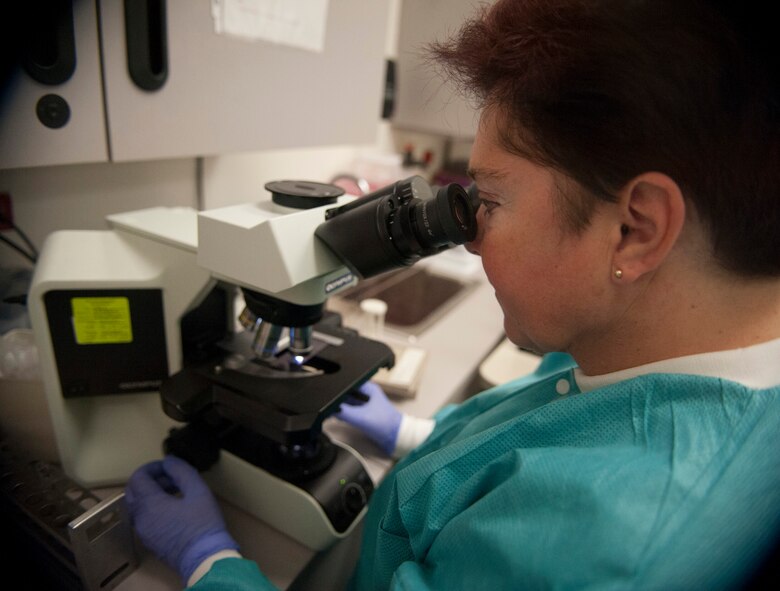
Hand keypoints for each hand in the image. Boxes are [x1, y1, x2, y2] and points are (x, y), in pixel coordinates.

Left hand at [124, 455, 238, 582]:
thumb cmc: (203, 524)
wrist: (204, 558)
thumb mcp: (198, 491)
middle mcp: (140, 517)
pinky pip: (144, 518)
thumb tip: (169, 461)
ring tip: (175, 492)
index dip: (152, 467)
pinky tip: (173, 509)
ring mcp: (143, 531)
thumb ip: (182, 471)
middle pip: (134, 491)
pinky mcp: (150, 541)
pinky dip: (153, 508)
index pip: (138, 478)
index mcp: (149, 504)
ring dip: (152, 494)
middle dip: (151, 480)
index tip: (169, 466)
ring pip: (138, 505)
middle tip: (171, 478)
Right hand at [333, 381, 401, 454]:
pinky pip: (351, 410)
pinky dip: (345, 413)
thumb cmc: (385, 424)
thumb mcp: (361, 418)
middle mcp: (367, 393)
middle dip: (338, 398)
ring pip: (348, 402)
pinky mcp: (366, 413)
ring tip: (331, 410)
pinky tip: (339, 416)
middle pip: (347, 392)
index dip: (337, 387)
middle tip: (327, 403)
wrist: (397, 437)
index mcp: (369, 387)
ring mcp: (366, 403)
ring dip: (341, 406)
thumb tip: (329, 409)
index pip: (348, 382)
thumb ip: (343, 413)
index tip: (327, 393)